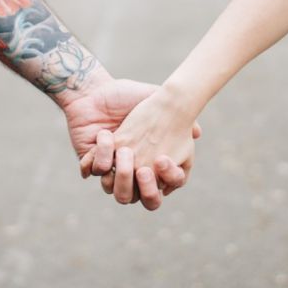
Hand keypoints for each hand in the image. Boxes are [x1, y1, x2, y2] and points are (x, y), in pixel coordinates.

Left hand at [90, 84, 199, 207]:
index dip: (165, 180)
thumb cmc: (128, 96)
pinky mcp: (90, 159)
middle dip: (142, 188)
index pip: (159, 188)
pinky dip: (98, 160)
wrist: (97, 90)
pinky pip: (92, 170)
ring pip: (112, 189)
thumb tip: (197, 132)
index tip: (162, 159)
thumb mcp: (155, 102)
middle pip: (136, 197)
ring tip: (124, 150)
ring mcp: (108, 166)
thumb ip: (173, 113)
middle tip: (143, 169)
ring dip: (120, 174)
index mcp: (147, 161)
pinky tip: (106, 138)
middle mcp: (128, 169)